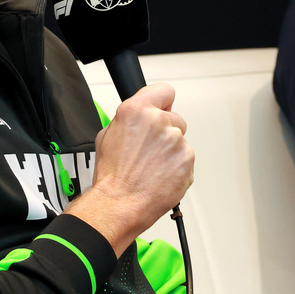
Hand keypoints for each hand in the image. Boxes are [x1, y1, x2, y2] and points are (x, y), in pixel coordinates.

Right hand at [67, 83, 193, 252]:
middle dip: (166, 131)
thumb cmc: (112, 175)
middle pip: (175, 118)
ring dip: (170, 152)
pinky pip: (186, 159)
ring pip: (179, 141)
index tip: (163, 108)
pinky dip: (177, 167)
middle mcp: (159, 121)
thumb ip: (129, 119)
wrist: (119, 203)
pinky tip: (160, 176)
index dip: (163, 102)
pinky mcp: (187, 159)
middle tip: (150, 150)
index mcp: (137, 110)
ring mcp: (175, 140)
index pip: (164, 91)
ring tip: (152, 168)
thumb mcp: (107, 135)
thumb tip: (138, 118)